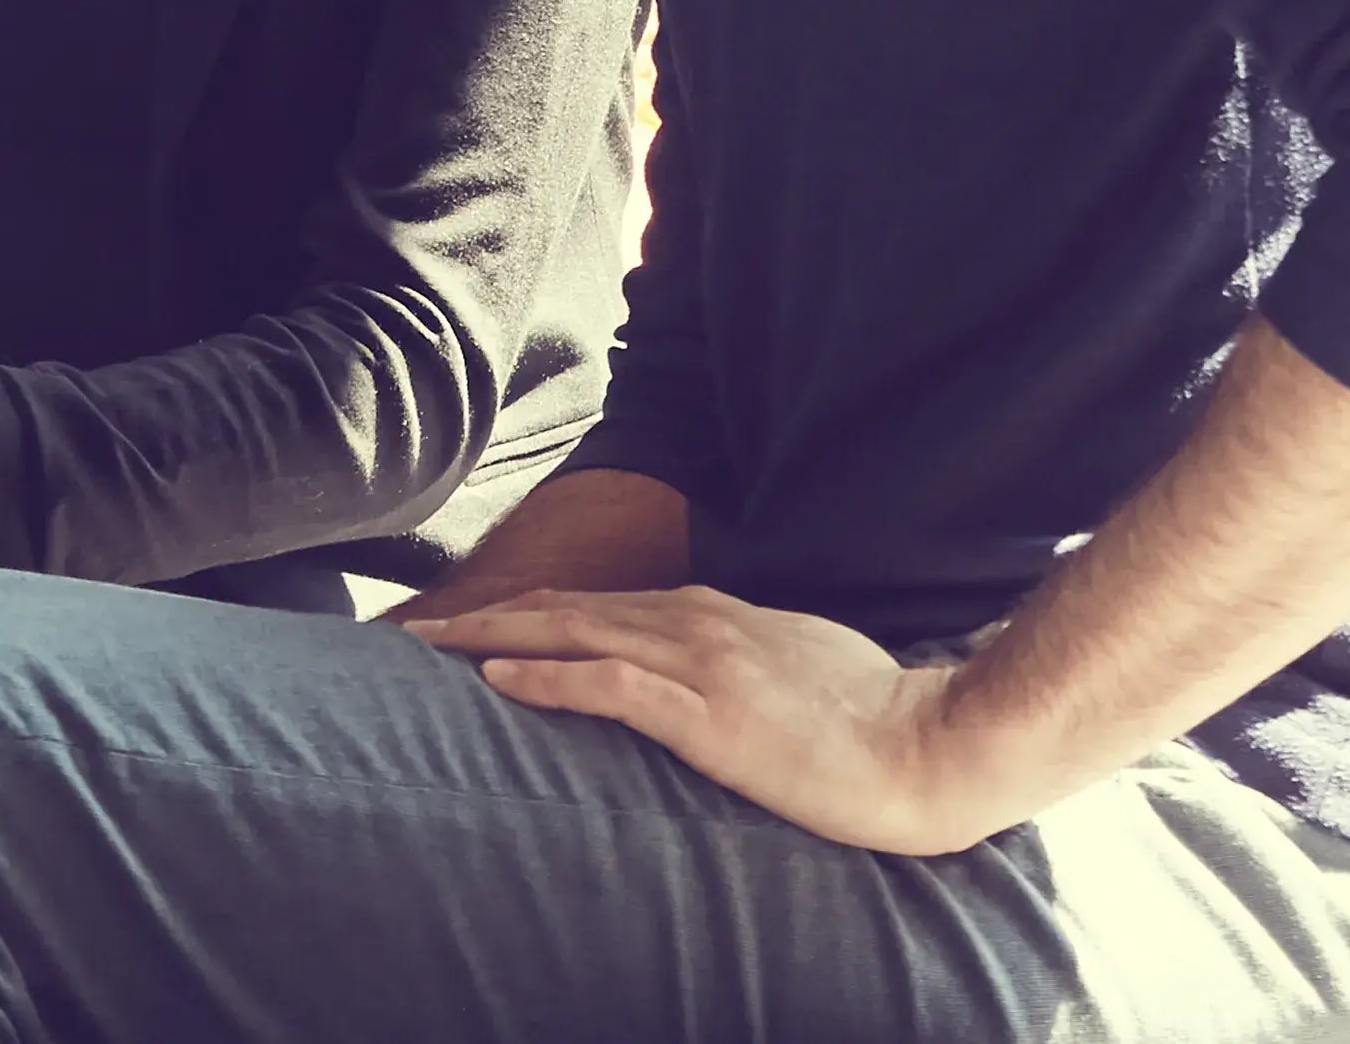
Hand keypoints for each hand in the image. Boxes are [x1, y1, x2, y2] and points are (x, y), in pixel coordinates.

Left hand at [407, 585, 1006, 854]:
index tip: (466, 622)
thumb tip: (687, 665)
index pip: (592, 603)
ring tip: (432, 647)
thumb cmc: (869, 714)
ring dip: (494, 638)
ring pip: (571, 632)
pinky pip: (609, 685)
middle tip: (417, 631)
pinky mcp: (709, 714)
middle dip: (484, 616)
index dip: (524, 610)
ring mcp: (698, 663)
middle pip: (562, 607)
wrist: (932, 746)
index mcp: (706, 613)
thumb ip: (728, 654)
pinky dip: (547, 676)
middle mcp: (691, 621)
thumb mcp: (785, 661)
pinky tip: (498, 680)